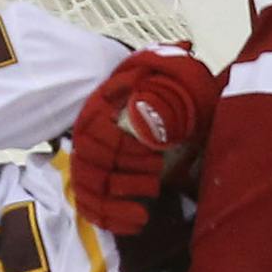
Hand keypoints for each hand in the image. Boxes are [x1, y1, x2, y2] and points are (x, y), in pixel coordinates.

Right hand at [68, 43, 216, 234]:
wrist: (142, 108)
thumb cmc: (154, 92)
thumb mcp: (159, 73)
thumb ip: (167, 62)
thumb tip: (184, 47)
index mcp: (99, 110)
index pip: (102, 136)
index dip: (126, 150)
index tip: (156, 156)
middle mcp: (87, 138)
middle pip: (95, 167)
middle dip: (125, 179)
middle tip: (154, 181)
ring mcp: (88, 164)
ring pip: (91, 191)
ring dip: (116, 206)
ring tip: (143, 212)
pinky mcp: (92, 186)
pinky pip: (92, 208)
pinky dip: (110, 219)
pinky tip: (134, 225)